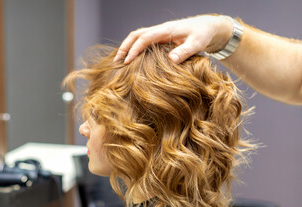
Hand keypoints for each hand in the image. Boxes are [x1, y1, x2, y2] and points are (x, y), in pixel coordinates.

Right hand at [114, 15, 232, 63]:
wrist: (208, 27)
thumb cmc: (203, 35)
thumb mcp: (197, 44)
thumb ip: (184, 51)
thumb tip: (171, 61)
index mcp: (166, 30)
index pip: (144, 38)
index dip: (134, 50)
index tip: (127, 62)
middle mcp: (160, 30)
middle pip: (136, 35)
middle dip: (124, 47)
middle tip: (116, 61)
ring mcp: (159, 33)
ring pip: (137, 37)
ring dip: (127, 47)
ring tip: (119, 61)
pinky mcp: (160, 37)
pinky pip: (143, 40)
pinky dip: (133, 47)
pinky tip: (131, 58)